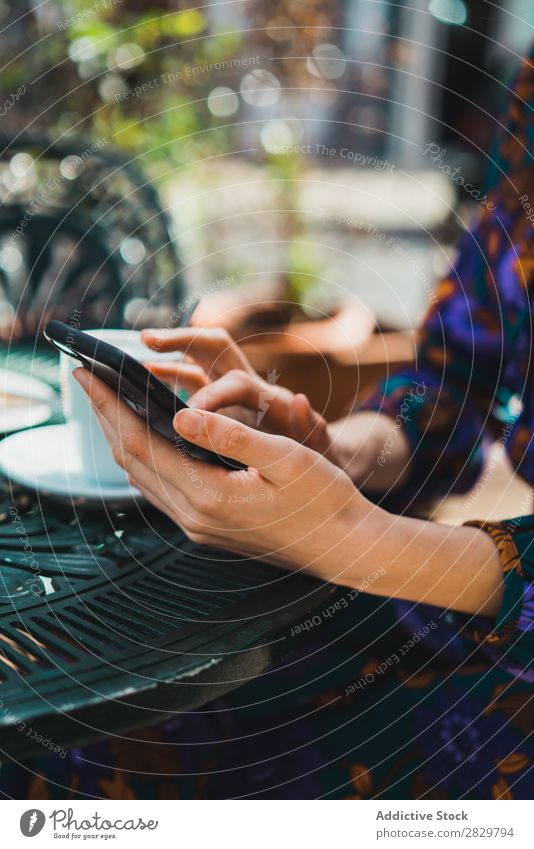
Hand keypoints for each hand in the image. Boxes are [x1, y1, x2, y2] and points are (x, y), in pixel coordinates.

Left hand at [73, 367, 373, 583]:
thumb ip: (228, 436)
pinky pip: (161, 490)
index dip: (110, 405)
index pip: (140, 443)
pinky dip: (144, 459)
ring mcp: (199, 527)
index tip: (87, 371)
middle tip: (86, 378)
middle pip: (132, 460)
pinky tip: (146, 439)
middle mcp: (194, 517)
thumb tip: (178, 415)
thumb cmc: (325, 500)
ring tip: (109, 402)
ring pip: (142, 478)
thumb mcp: (284, 458)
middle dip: (105, 416)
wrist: (345, 547)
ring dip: (120, 438)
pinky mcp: (208, 528)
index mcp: (208, 496)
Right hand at [141, 326, 338, 462]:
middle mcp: (250, 386)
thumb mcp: (320, 448)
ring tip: (134, 360)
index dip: (212, 394)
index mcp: (270, 397)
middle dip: (181, 341)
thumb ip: (311, 427)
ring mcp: (232, 394)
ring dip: (167, 357)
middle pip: (213, 348)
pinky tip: (142, 384)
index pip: (236, 381)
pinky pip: (190, 383)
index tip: (189, 414)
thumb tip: (300, 401)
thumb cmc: (319, 458)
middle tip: (148, 340)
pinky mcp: (220, 406)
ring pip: (196, 363)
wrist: (321, 464)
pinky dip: (167, 379)